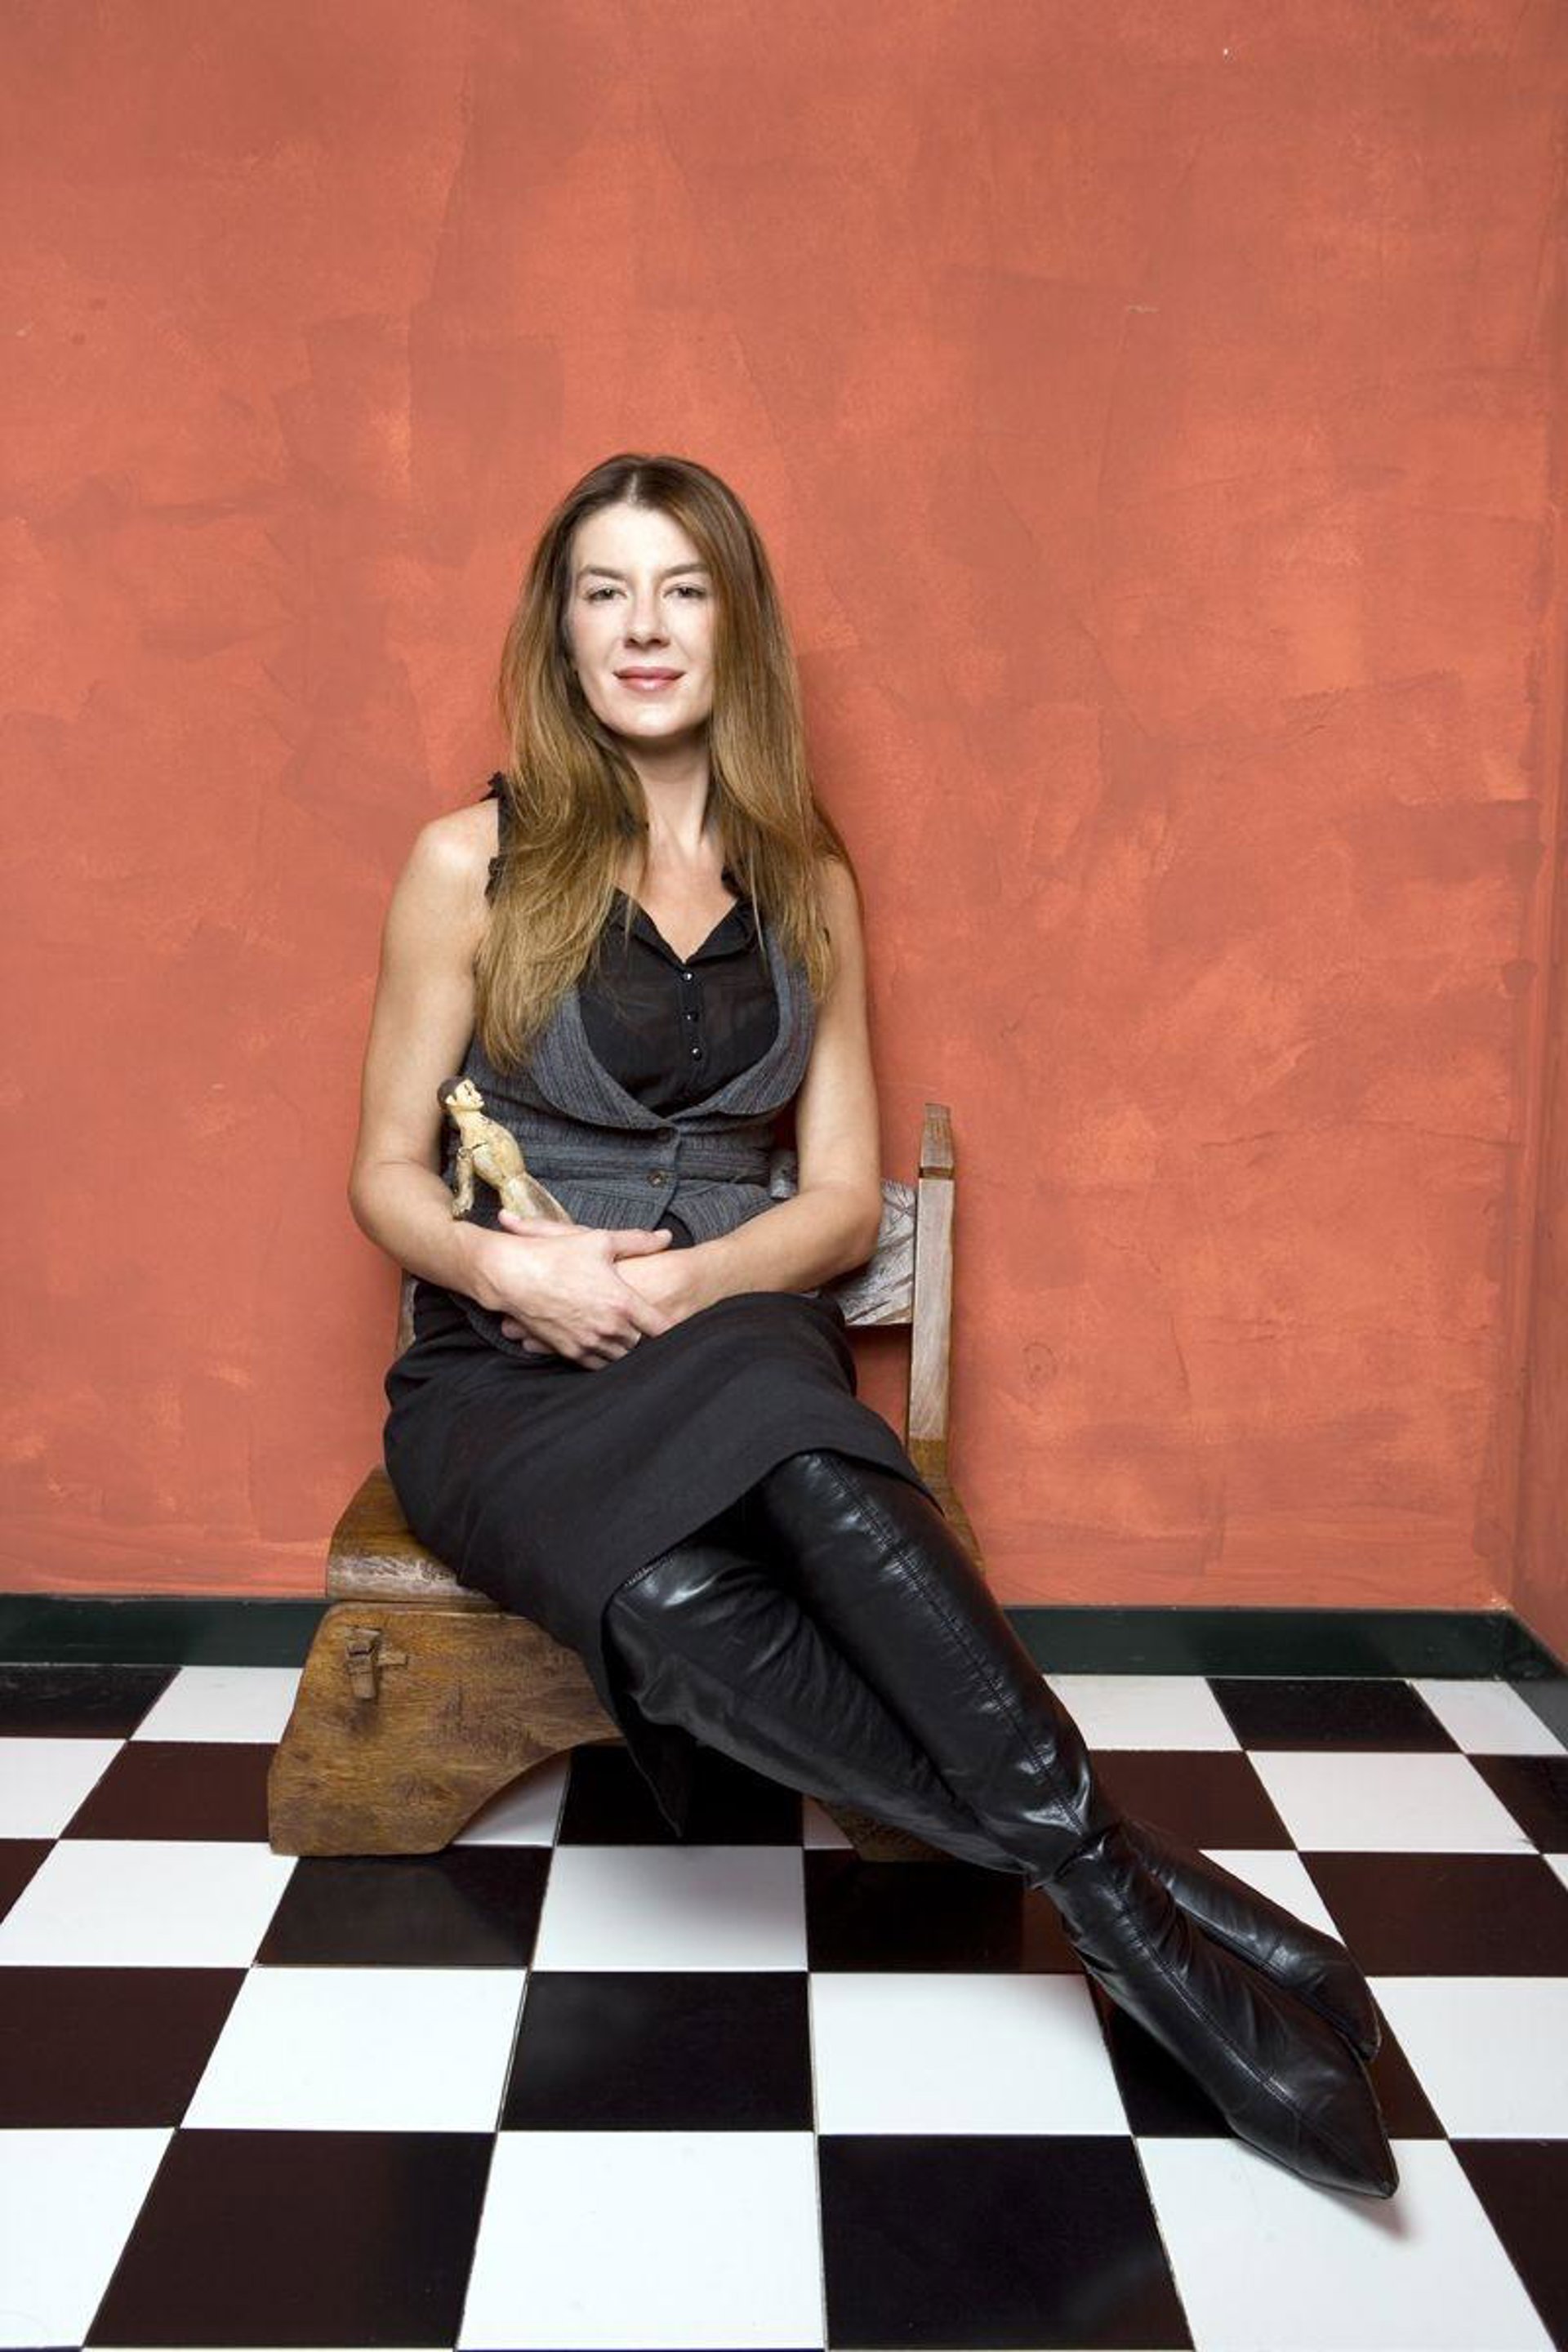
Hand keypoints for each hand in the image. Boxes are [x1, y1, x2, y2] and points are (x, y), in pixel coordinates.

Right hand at [475, 1212, 678, 1369]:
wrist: (512, 1275)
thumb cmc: (557, 1255)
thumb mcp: (600, 1240)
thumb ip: (637, 1241)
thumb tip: (666, 1237)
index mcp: (622, 1302)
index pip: (661, 1328)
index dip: (673, 1329)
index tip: (679, 1327)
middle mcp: (608, 1328)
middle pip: (641, 1346)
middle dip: (646, 1339)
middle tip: (650, 1332)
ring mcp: (588, 1342)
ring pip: (620, 1358)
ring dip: (625, 1349)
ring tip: (628, 1338)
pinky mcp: (569, 1351)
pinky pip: (596, 1364)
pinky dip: (604, 1357)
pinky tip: (606, 1346)